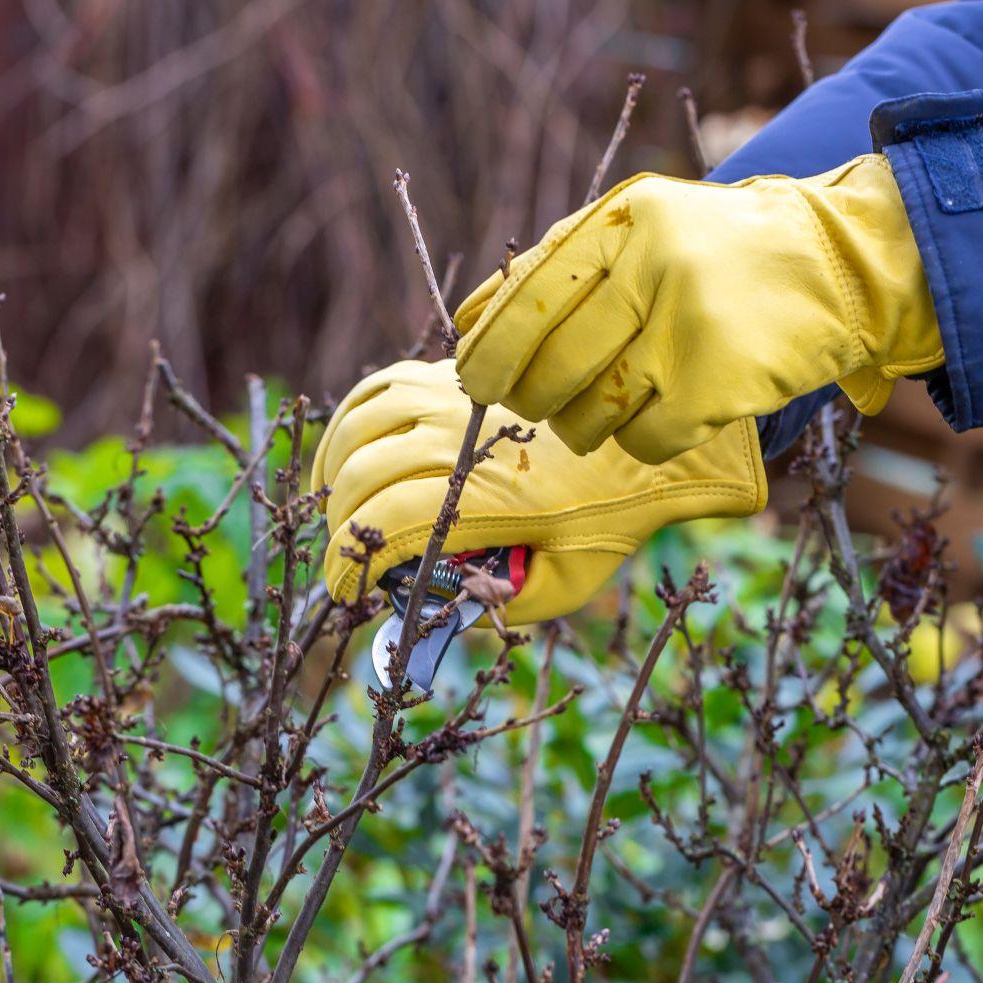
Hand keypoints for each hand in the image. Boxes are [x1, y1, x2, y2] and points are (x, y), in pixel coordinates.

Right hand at [311, 360, 764, 623]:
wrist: (648, 446)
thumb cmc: (609, 522)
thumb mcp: (563, 585)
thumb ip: (499, 606)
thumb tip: (437, 610)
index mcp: (483, 498)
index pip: (382, 528)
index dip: (346, 566)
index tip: (345, 593)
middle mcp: (460, 441)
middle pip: (358, 478)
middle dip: (338, 526)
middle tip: (350, 557)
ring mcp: (455, 398)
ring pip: (357, 427)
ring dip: (334, 470)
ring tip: (339, 506)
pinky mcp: (456, 372)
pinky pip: (378, 386)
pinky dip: (351, 421)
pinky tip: (353, 452)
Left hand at [451, 153, 939, 463]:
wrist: (842, 262)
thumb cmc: (719, 251)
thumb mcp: (640, 225)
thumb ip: (557, 262)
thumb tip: (466, 320)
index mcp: (623, 219)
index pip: (527, 297)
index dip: (490, 348)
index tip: (474, 378)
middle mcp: (653, 265)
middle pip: (551, 364)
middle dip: (528, 398)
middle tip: (530, 405)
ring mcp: (689, 325)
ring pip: (591, 411)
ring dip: (582, 425)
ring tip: (602, 408)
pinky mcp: (721, 382)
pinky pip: (642, 441)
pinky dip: (638, 441)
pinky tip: (658, 417)